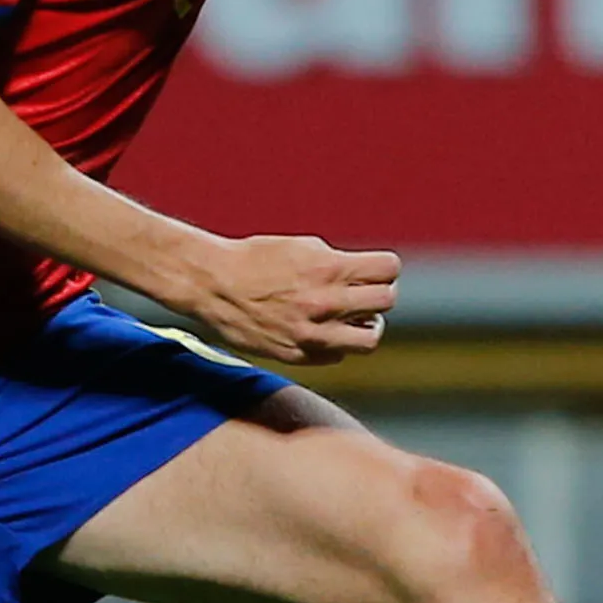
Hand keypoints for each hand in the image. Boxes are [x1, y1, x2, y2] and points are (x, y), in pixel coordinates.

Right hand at [173, 235, 398, 369]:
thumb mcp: (302, 247)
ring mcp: (314, 333)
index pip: (389, 269)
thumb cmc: (256, 259)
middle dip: (378, 294)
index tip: (374, 270)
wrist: (213, 284)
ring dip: (367, 326)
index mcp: (329, 268)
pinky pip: (339, 355)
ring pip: (371, 338)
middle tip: (363, 293)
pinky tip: (322, 331)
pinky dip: (337, 344)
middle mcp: (326, 303)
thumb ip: (337, 263)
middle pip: (386, 301)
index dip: (384, 268)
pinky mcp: (299, 354)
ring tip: (352, 319)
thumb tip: (366, 275)